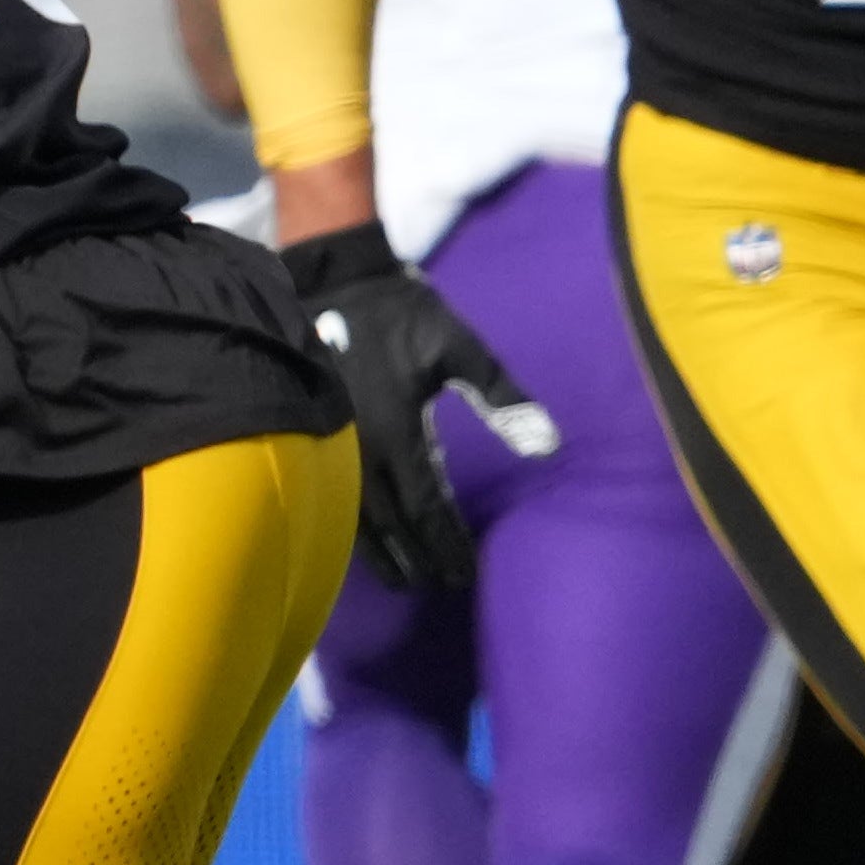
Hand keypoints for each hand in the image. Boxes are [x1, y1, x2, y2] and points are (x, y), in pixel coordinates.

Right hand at [280, 218, 559, 597]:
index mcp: (401, 433)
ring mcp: (334, 448)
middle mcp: (364, 452)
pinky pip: (334, 499)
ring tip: (405, 581)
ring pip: (358, 521)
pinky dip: (352, 531)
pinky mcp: (316, 437)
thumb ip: (502, 398)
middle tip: (444, 583)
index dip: (448, 543)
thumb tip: (548, 447)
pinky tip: (362, 543)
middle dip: (421, 558)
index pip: (429, 508)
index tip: (466, 572)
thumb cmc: (399, 314)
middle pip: (395, 525)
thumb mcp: (459, 347)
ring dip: (384, 554)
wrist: (329, 281)